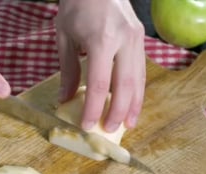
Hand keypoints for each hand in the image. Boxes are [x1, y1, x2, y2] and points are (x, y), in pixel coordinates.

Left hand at [55, 0, 145, 130]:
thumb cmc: (77, 5)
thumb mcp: (64, 36)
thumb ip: (68, 69)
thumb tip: (65, 99)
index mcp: (101, 40)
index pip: (99, 84)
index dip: (94, 108)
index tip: (87, 125)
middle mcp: (124, 40)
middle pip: (125, 85)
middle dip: (118, 111)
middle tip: (110, 129)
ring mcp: (137, 39)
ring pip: (139, 79)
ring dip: (134, 104)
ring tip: (128, 124)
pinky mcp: (141, 38)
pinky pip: (141, 69)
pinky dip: (138, 89)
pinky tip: (133, 103)